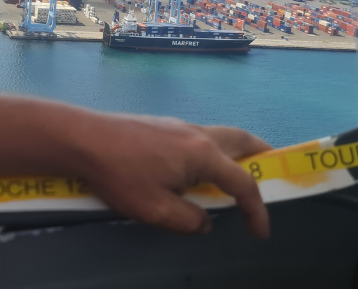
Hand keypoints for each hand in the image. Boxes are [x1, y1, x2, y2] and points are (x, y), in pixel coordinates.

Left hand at [75, 113, 270, 236]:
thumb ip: (188, 220)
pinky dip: (214, 151)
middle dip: (263, 156)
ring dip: (238, 152)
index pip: (243, 183)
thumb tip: (205, 222)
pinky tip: (197, 170)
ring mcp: (180, 125)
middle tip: (273, 174)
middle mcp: (198, 134)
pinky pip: (202, 137)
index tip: (260, 232)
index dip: (257, 209)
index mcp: (203, 154)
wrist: (84, 139)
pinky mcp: (163, 125)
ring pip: (222, 135)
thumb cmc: (121, 175)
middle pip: (243, 140)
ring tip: (238, 174)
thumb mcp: (156, 210)